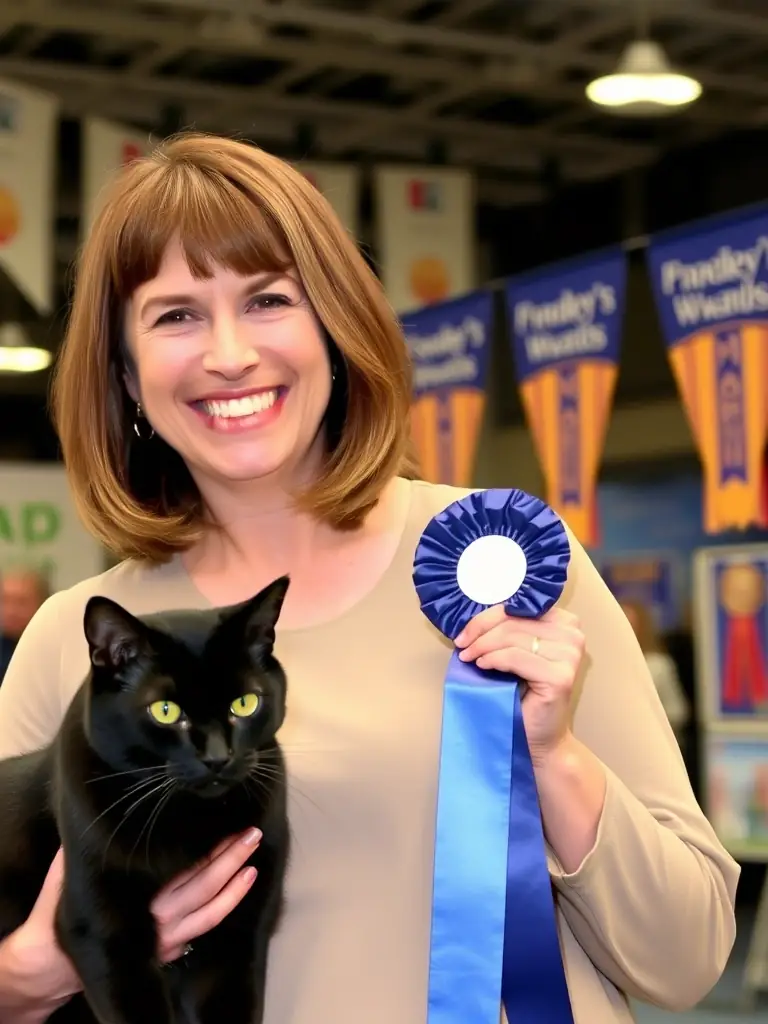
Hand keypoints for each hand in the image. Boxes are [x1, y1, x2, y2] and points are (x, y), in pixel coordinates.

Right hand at [0, 827, 260, 1016]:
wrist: (54, 966)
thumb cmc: (63, 911)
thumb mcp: (68, 873)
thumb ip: (86, 846)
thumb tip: (94, 811)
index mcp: (137, 893)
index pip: (181, 867)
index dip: (208, 847)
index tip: (225, 823)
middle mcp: (157, 917)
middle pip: (203, 885)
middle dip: (231, 858)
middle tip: (252, 834)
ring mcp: (166, 938)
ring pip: (210, 912)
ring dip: (235, 886)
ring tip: (253, 861)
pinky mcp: (168, 952)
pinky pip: (203, 930)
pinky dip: (224, 909)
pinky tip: (238, 890)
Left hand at [455, 605, 584, 760]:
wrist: (541, 737)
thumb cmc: (525, 694)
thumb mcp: (516, 652)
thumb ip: (508, 631)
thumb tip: (472, 619)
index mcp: (564, 623)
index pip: (518, 607)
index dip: (486, 618)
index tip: (464, 634)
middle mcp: (573, 635)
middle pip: (513, 620)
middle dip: (480, 632)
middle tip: (461, 646)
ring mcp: (569, 656)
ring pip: (512, 637)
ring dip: (483, 646)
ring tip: (469, 658)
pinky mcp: (560, 677)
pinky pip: (515, 657)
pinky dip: (494, 659)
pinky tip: (482, 666)